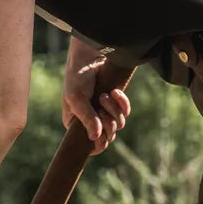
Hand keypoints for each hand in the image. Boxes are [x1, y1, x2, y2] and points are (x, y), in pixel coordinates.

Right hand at [62, 39, 130, 153]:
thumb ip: (86, 118)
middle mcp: (91, 121)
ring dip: (113, 109)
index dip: (99, 144)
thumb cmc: (77, 78)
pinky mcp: (116, 103)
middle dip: (106, 121)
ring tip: (104, 95)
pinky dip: (122, 103)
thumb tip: (95, 138)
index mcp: (77, 124)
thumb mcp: (77, 98)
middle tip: (100, 105)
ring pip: (118, 124)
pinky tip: (115, 92)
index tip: (102, 136)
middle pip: (108, 135)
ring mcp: (105, 112)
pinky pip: (125, 111)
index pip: (91, 146)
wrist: (90, 57)